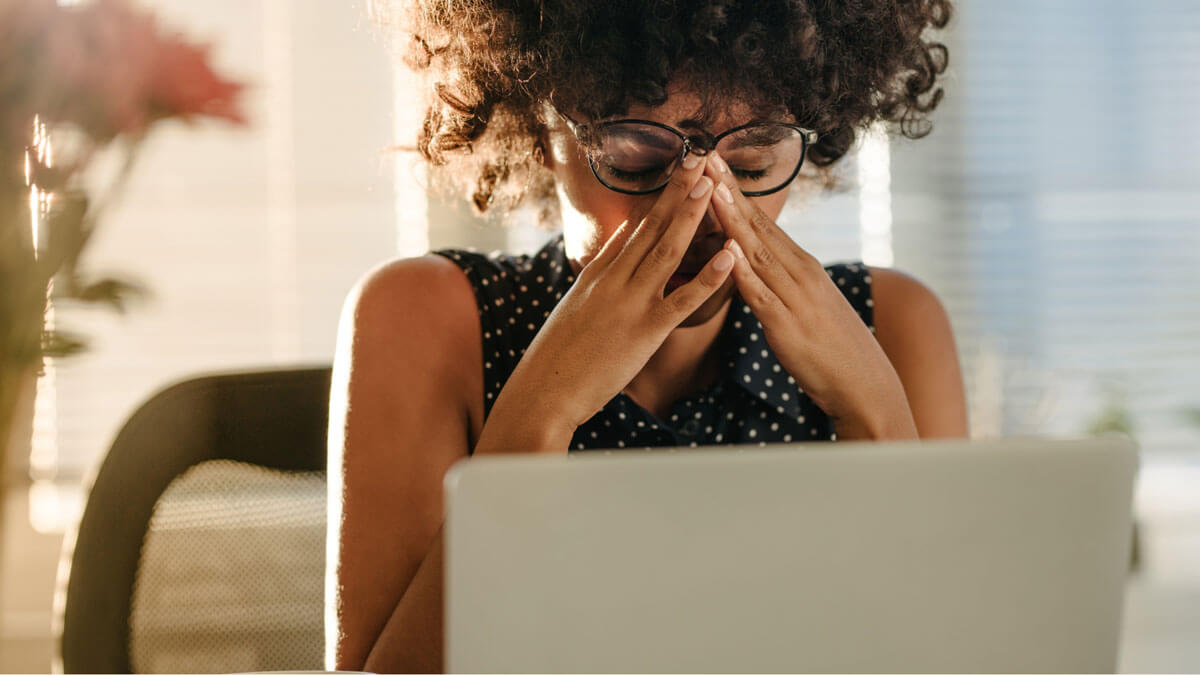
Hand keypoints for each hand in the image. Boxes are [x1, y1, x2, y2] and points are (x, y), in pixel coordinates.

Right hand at [490, 154, 734, 439]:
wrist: (544, 390)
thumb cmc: (558, 355)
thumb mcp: (576, 303)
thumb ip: (601, 268)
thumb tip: (623, 232)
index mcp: (599, 274)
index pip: (636, 227)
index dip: (661, 197)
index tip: (681, 169)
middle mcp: (614, 280)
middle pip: (652, 227)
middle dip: (678, 191)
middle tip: (700, 158)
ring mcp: (630, 303)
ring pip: (667, 251)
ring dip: (691, 217)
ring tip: (712, 186)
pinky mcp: (645, 331)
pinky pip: (683, 300)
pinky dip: (709, 277)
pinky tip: (730, 256)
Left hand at [703, 152, 917, 439]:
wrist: (865, 385)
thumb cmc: (832, 348)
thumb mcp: (806, 304)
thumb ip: (781, 281)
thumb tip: (755, 262)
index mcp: (802, 266)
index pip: (762, 221)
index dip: (735, 191)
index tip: (713, 162)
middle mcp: (800, 274)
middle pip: (758, 226)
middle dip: (729, 191)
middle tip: (704, 156)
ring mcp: (795, 298)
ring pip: (757, 252)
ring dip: (732, 220)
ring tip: (711, 190)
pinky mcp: (787, 327)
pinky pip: (761, 296)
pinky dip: (744, 273)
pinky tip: (727, 253)